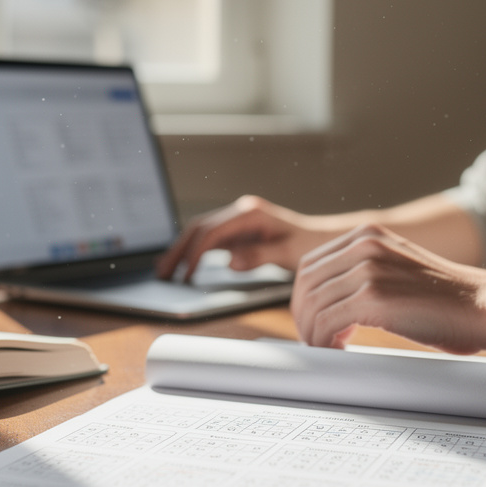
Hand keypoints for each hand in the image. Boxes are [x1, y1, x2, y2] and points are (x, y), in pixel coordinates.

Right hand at [157, 195, 342, 281]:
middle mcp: (240, 212)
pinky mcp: (237, 231)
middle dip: (178, 250)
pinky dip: (193, 251)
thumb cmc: (310, 245)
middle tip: (162, 273)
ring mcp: (237, 220)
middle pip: (198, 228)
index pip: (212, 232)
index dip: (195, 254)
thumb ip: (260, 256)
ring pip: (199, 232)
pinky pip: (209, 239)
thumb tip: (230, 262)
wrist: (323, 238)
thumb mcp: (289, 253)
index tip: (185, 274)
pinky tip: (181, 265)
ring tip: (163, 271)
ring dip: (181, 250)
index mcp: (250, 213)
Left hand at [291, 224, 485, 351]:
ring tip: (327, 348)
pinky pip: (327, 323)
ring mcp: (368, 270)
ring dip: (312, 333)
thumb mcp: (400, 269)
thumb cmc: (450, 298)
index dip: (304, 296)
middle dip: (302, 316)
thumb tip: (334, 302)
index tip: (310, 319)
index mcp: (368, 235)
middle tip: (313, 339)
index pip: (311, 264)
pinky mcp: (374, 297)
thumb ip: (368, 274)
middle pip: (305, 283)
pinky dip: (324, 341)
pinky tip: (339, 350)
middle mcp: (365, 246)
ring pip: (313, 305)